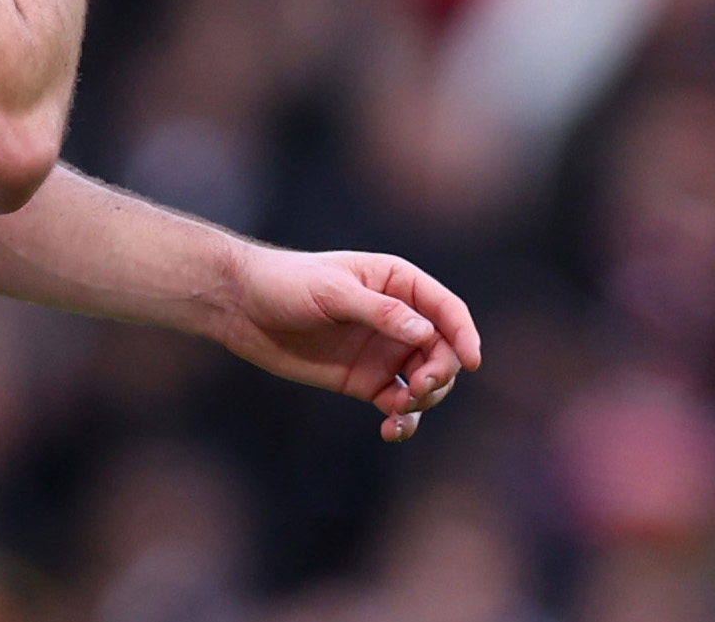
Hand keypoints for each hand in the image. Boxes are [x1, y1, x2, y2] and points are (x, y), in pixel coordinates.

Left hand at [217, 247, 481, 443]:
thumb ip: (380, 312)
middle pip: (442, 352)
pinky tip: (392, 431)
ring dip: (425, 401)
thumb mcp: (332, 292)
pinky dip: (404, 421)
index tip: (473, 361)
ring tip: (399, 412)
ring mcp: (383, 352)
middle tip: (418, 389)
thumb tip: (426, 333)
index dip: (465, 334)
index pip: (446, 310)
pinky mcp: (365, 382)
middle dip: (440, 374)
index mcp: (397, 284)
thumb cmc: (286, 284)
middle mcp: (398, 319)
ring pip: (427, 383)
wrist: (242, 307)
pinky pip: (399, 405)